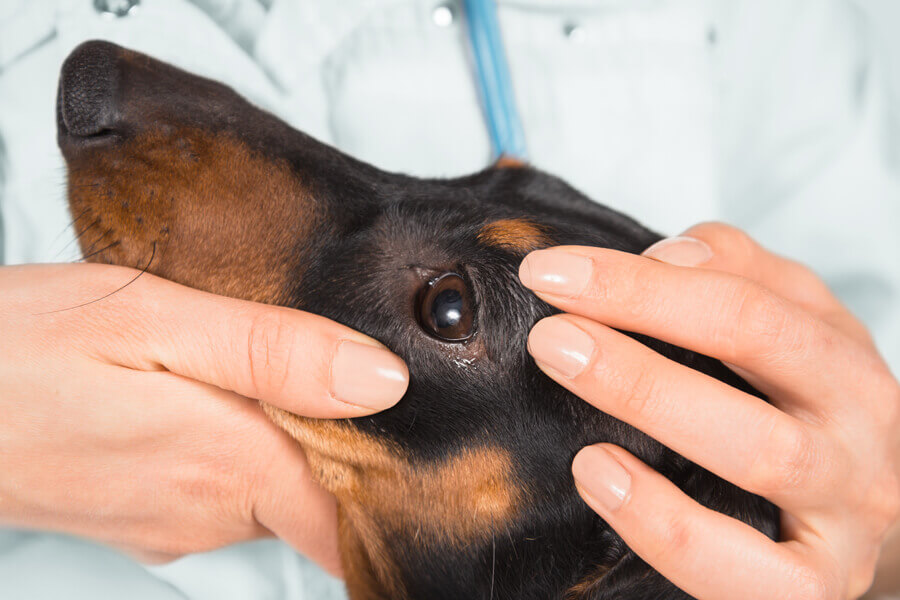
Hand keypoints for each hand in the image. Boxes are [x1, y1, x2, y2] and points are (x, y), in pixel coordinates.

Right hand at [0, 263, 407, 573]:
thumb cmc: (16, 348)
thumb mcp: (150, 319)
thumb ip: (273, 352)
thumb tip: (382, 381)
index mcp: (232, 464)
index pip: (357, 518)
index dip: (405, 481)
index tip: (433, 434)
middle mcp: (214, 511)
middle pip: (328, 496)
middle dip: (359, 443)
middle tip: (370, 367)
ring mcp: (179, 521)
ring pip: (281, 488)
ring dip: (301, 435)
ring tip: (298, 366)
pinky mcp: (151, 513)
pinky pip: (232, 487)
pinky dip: (252, 444)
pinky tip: (233, 391)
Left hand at [519, 223, 899, 598]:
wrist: (856, 512)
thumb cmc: (800, 407)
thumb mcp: (785, 323)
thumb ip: (729, 271)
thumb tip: (664, 257)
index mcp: (842, 356)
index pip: (743, 299)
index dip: (641, 283)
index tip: (549, 275)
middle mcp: (860, 428)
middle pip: (758, 356)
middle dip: (644, 328)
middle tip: (549, 335)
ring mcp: (847, 514)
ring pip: (761, 452)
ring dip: (650, 403)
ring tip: (566, 378)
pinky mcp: (815, 588)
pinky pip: (748, 571)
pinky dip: (668, 527)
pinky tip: (598, 476)